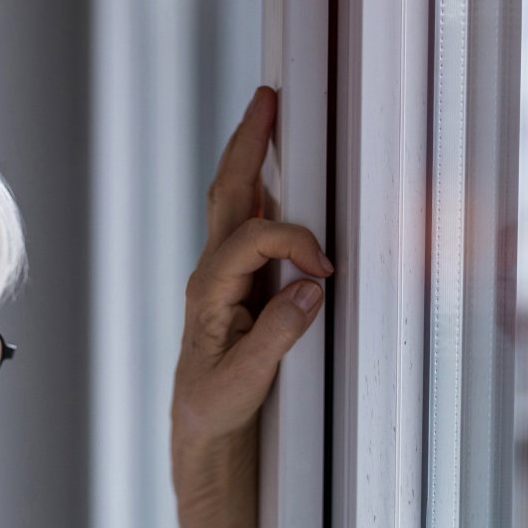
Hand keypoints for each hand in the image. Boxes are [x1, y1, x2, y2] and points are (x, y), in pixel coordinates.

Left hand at [172, 85, 332, 470]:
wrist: (202, 427)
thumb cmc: (215, 407)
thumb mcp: (245, 381)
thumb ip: (278, 337)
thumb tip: (310, 291)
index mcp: (209, 292)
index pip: (252, 238)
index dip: (294, 241)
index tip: (325, 269)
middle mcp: (212, 274)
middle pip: (229, 193)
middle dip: (248, 144)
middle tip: (267, 101)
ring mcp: (224, 274)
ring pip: (235, 201)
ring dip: (252, 157)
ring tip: (268, 116)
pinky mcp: (240, 282)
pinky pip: (250, 223)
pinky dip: (264, 190)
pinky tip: (279, 174)